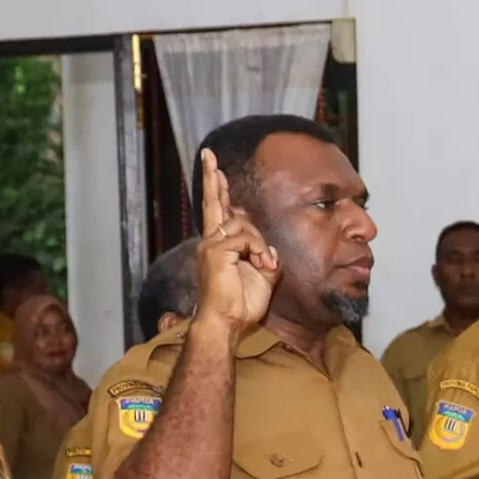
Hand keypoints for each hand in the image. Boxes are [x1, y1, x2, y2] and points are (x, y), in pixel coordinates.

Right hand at [192, 151, 276, 334]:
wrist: (226, 323)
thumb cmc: (240, 306)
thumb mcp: (261, 278)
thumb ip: (265, 258)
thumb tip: (270, 250)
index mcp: (219, 246)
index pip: (219, 212)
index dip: (218, 190)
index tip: (216, 170)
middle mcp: (210, 242)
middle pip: (214, 203)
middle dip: (213, 178)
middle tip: (208, 156)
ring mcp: (210, 245)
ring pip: (243, 225)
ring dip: (259, 245)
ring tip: (263, 265)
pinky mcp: (215, 251)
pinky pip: (246, 238)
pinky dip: (258, 251)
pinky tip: (260, 265)